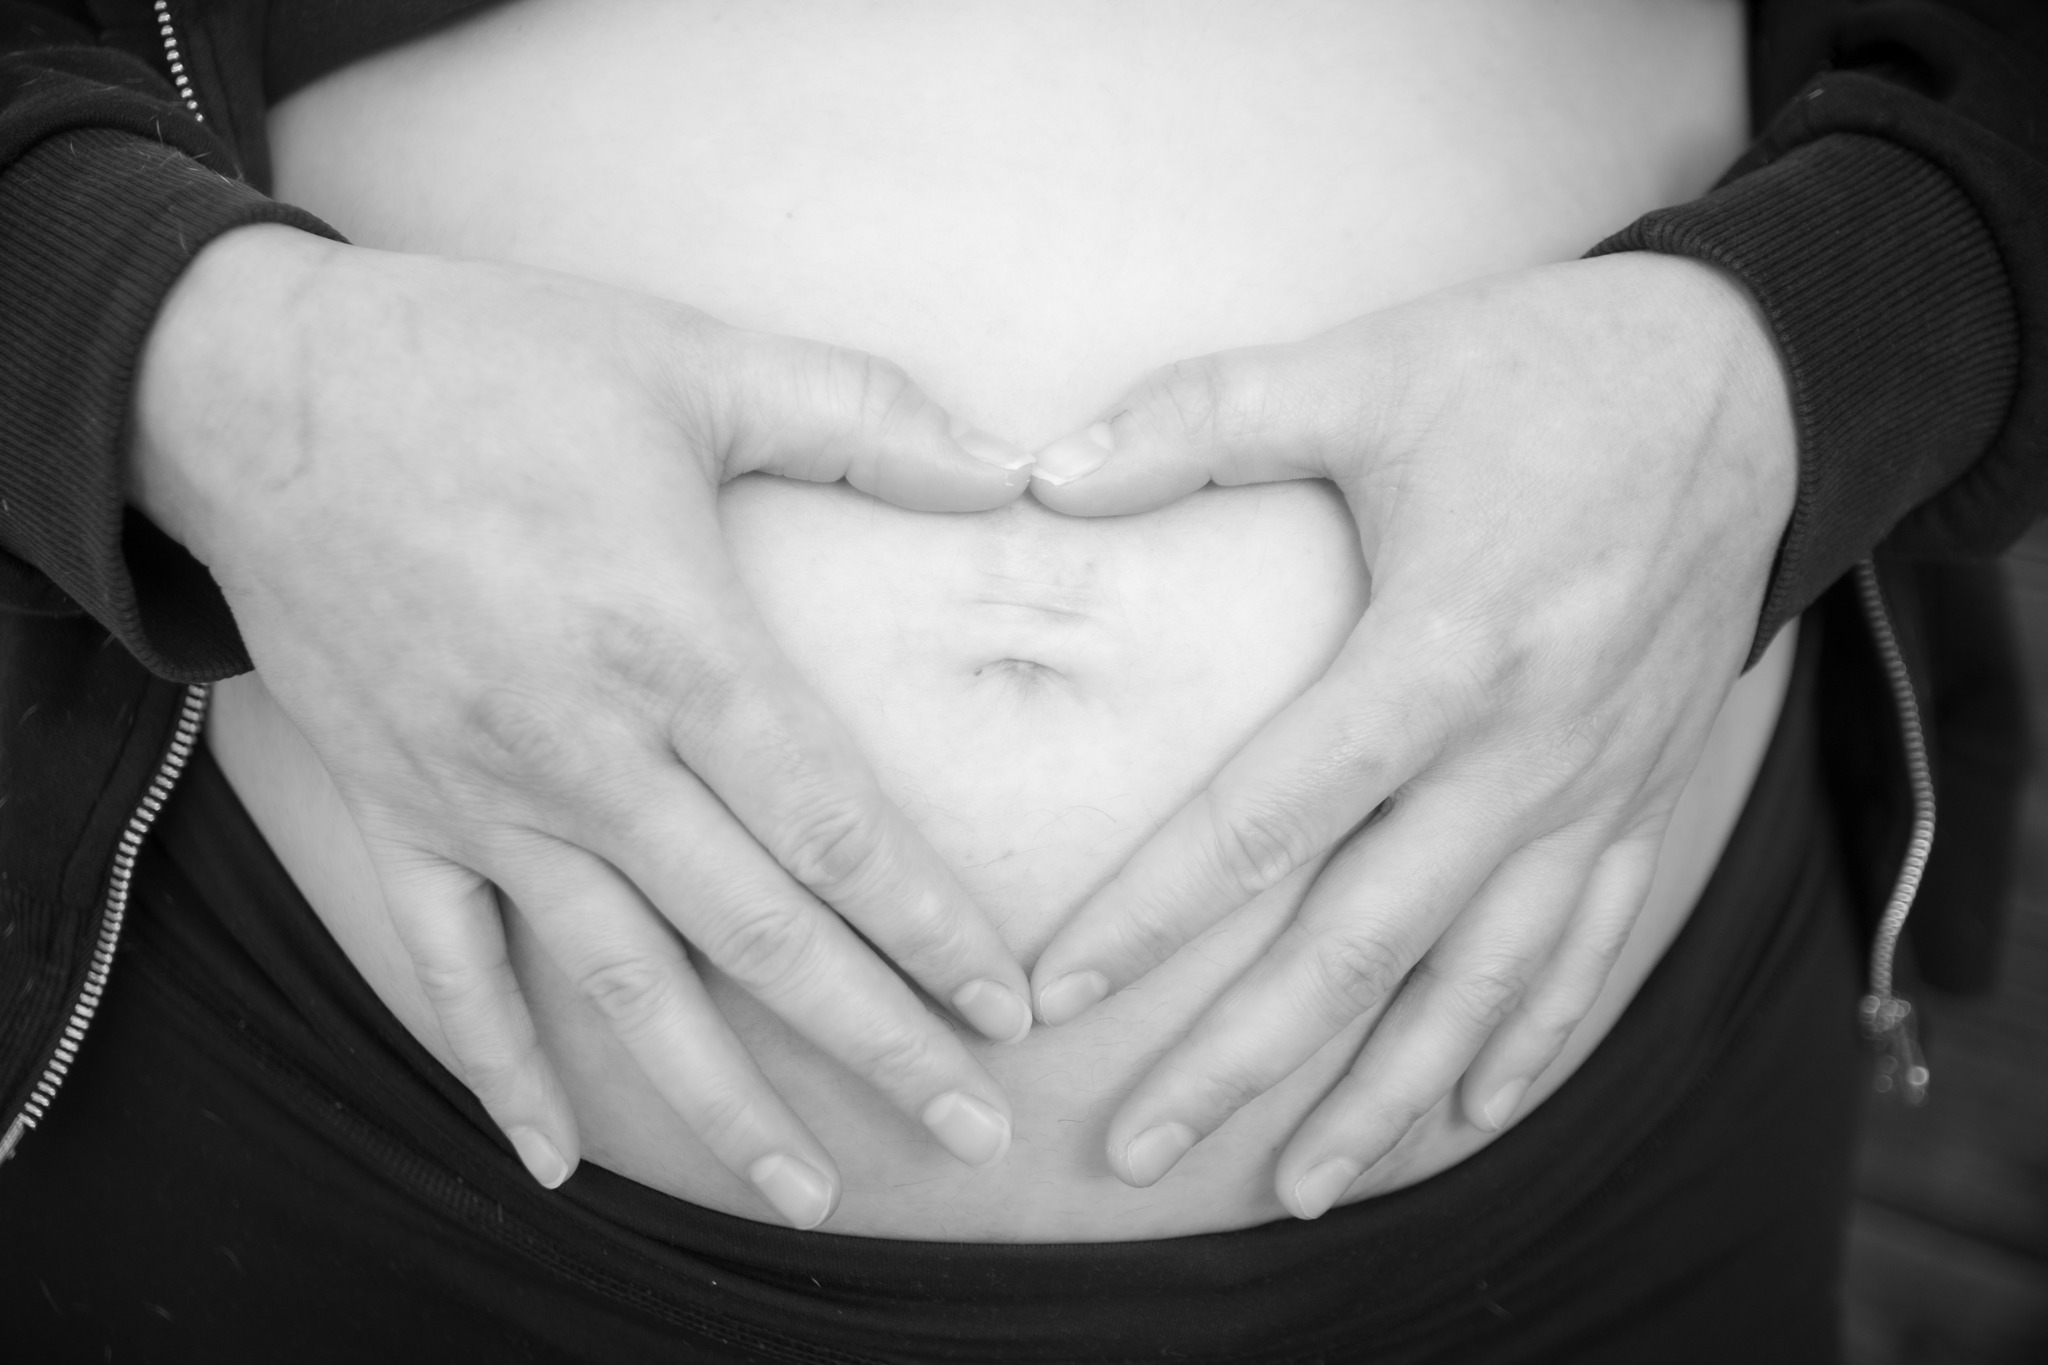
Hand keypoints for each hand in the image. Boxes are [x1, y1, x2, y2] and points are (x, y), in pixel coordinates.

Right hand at [131, 225, 1038, 1226]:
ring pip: (619, 986)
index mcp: (675, 649)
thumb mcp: (691, 362)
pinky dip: (497, 1066)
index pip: (832, 826)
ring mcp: (485, 800)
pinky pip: (450, 968)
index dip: (930, 926)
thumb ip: (862, 419)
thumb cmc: (488, 364)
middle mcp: (588, 755)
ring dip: (719, 1099)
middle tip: (970, 1131)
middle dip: (875, 1041)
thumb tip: (1015, 470)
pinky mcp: (399, 814)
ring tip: (807, 1189)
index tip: (1008, 1007)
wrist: (257, 391)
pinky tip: (551, 1155)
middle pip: (756, 935)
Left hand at [1025, 253, 1796, 1216]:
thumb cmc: (1536, 373)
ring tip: (1295, 1188)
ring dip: (1384, 1097)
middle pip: (1363, 944)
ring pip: (1479, 985)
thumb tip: (1038, 473)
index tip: (1060, 992)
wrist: (1745, 386)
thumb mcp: (1365, 369)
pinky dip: (1525, 1045)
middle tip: (1134, 1149)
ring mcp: (1592, 790)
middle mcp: (1520, 752)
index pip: (1269, 816)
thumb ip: (1199, 421)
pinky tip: (1468, 1116)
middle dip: (1242, 1059)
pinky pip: (1585, 953)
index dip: (1156, 912)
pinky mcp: (1643, 798)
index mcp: (1440, 651)